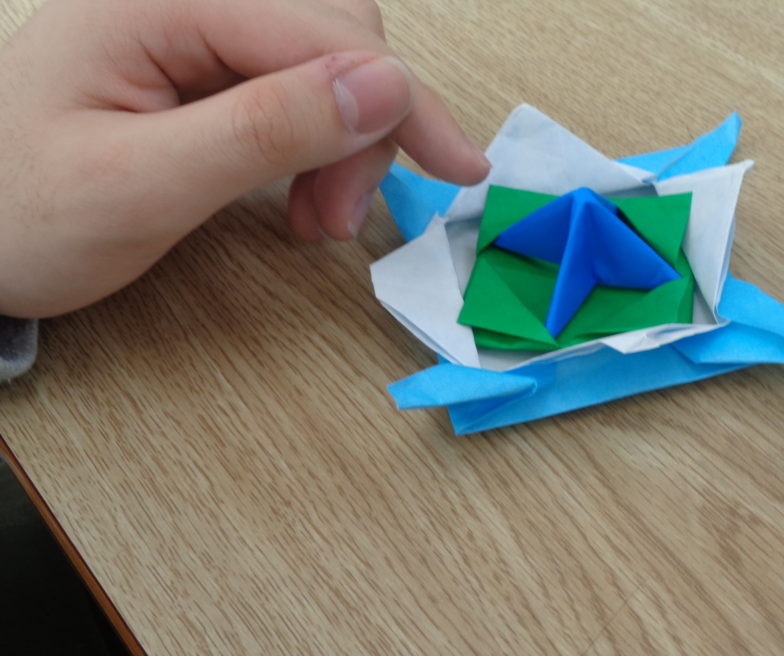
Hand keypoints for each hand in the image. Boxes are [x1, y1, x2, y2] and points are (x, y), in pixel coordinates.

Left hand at [0, 0, 488, 316]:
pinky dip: (319, 143)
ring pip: (327, 60)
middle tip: (334, 222)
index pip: (326, 32)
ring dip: (348, 141)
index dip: (402, 102)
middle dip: (366, 129)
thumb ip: (265, 130)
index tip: (459, 171)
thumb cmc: (19, 215)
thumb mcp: (142, 185)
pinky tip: (301, 195)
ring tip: (315, 220)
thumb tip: (385, 86)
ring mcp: (190, 25)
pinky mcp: (197, 61)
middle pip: (337, 33)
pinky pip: (294, 85)